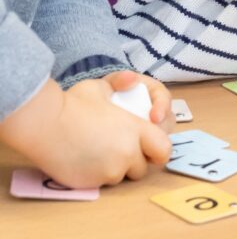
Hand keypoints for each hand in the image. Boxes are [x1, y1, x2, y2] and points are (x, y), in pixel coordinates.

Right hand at [0, 77, 170, 188]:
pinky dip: (99, 175)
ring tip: (104, 152)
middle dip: (138, 159)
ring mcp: (108, 172)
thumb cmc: (73, 102)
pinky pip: (102, 183)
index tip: (152, 144)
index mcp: (136, 130)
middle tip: (124, 147)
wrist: (43, 125)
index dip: (160, 149)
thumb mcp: (102, 85)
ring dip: (119, 168)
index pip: (164, 150)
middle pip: (144, 167)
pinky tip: (88, 160)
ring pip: (122, 176)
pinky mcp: (90, 185)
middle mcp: (127, 154)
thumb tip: (133, 80)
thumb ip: (122, 82)